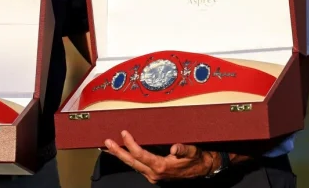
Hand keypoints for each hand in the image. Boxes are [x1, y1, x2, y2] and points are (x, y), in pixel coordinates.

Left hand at [104, 130, 219, 183]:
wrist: (202, 169)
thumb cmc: (196, 158)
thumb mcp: (192, 151)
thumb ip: (183, 149)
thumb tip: (175, 148)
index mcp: (162, 166)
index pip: (141, 155)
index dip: (131, 144)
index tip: (124, 133)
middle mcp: (154, 173)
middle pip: (132, 162)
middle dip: (118, 152)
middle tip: (106, 143)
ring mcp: (152, 175)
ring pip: (132, 165)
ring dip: (120, 156)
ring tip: (108, 148)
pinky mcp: (153, 174)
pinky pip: (137, 166)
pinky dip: (128, 159)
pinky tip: (121, 153)